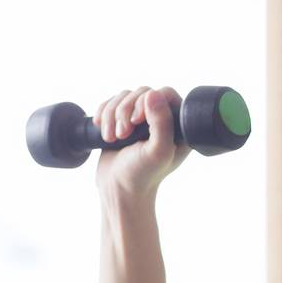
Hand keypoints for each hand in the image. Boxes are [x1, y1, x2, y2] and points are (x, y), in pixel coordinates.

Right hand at [94, 86, 192, 206]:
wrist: (118, 189)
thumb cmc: (142, 175)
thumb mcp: (157, 151)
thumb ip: (161, 123)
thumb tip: (153, 94)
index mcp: (179, 127)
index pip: (167, 94)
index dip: (149, 101)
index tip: (137, 121)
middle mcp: (163, 121)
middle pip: (143, 93)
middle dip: (126, 111)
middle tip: (122, 135)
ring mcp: (142, 120)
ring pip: (125, 96)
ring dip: (112, 115)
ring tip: (112, 138)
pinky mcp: (123, 121)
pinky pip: (112, 103)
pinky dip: (103, 114)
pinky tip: (102, 130)